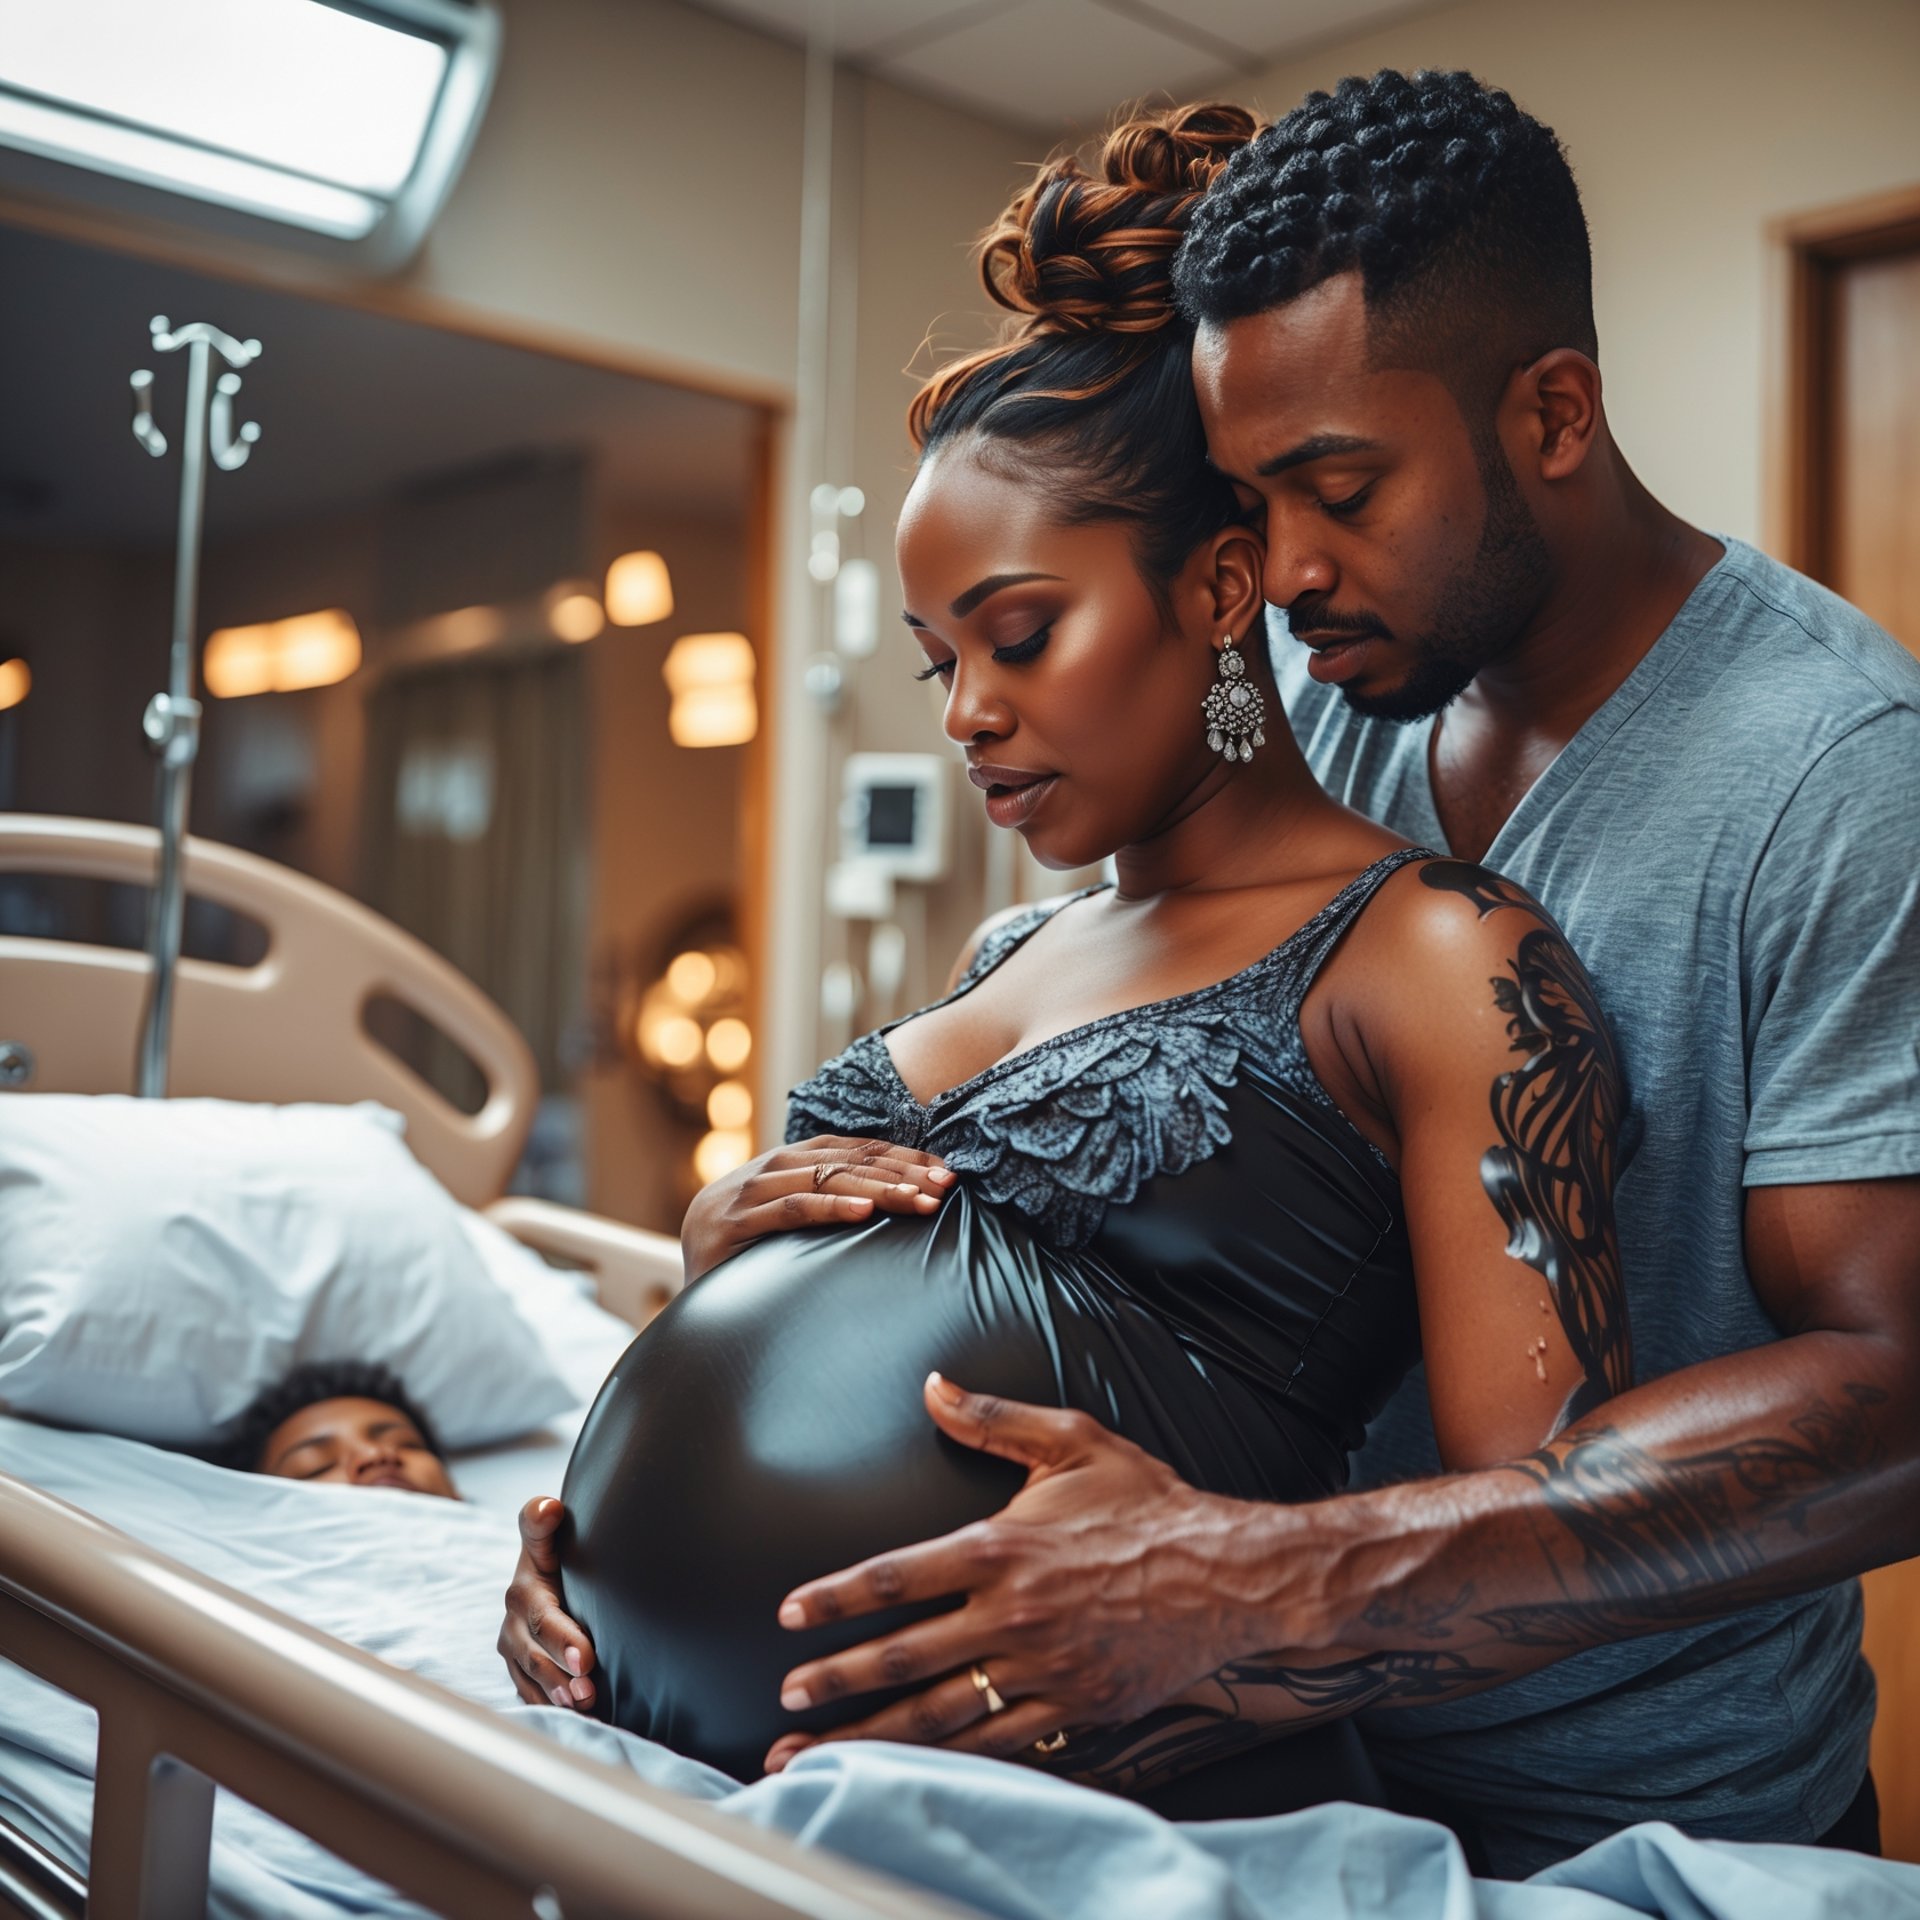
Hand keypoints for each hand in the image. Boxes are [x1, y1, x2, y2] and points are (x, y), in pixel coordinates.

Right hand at [499, 1496, 597, 1710]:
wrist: (544, 1572)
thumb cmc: (555, 1550)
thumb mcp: (547, 1536)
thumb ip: (541, 1523)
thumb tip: (548, 1507)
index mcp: (524, 1590)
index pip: (543, 1618)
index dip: (562, 1638)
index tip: (587, 1658)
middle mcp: (513, 1622)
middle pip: (537, 1655)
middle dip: (563, 1674)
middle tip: (590, 1689)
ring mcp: (513, 1648)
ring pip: (531, 1678)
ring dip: (556, 1695)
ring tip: (584, 1706)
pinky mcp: (518, 1666)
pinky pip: (529, 1692)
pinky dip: (548, 1706)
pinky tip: (572, 1717)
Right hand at [681, 1135, 954, 1282]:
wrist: (686, 1318)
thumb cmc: (747, 1279)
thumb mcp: (790, 1238)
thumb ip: (827, 1214)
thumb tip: (901, 1207)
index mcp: (775, 1168)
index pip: (847, 1150)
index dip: (898, 1156)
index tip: (945, 1172)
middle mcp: (757, 1172)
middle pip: (841, 1161)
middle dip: (899, 1171)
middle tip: (945, 1186)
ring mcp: (738, 1195)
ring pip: (820, 1179)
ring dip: (876, 1188)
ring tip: (919, 1201)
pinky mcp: (726, 1225)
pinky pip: (788, 1210)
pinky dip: (829, 1207)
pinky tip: (865, 1213)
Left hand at [762, 1375, 1275, 1773]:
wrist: (1229, 1575)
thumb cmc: (1149, 1504)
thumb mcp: (1073, 1442)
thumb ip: (994, 1420)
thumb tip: (932, 1387)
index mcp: (1002, 1547)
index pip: (896, 1576)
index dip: (835, 1598)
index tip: (789, 1615)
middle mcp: (1014, 1614)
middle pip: (904, 1657)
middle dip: (837, 1681)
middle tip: (787, 1697)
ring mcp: (1045, 1668)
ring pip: (940, 1712)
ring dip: (870, 1735)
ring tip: (816, 1752)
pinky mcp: (1076, 1707)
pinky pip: (999, 1741)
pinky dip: (949, 1758)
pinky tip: (909, 1769)